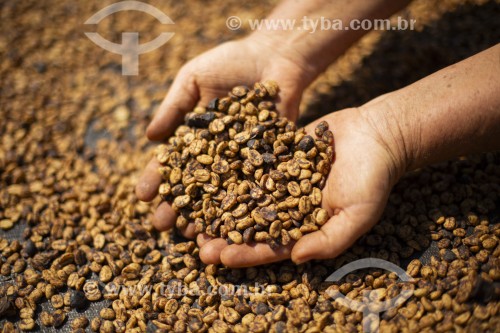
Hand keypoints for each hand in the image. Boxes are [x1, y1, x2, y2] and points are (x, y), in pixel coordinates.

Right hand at [136, 36, 315, 236]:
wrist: (274, 57)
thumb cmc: (229, 63)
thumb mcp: (194, 79)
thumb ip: (174, 107)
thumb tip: (148, 137)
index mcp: (194, 136)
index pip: (171, 161)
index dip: (157, 178)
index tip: (142, 196)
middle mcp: (216, 153)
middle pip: (194, 184)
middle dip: (177, 204)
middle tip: (162, 226)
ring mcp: (242, 159)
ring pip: (221, 192)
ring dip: (205, 213)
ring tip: (191, 233)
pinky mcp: (269, 160)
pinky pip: (254, 185)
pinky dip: (243, 203)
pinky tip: (232, 222)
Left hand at [198, 100, 405, 265]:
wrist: (376, 134)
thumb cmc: (372, 178)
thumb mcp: (356, 216)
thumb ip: (329, 240)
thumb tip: (295, 259)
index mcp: (303, 227)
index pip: (270, 247)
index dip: (245, 254)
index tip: (219, 258)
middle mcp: (287, 206)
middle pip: (249, 224)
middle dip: (223, 233)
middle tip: (194, 239)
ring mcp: (279, 180)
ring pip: (243, 195)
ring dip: (218, 203)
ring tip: (191, 209)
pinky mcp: (275, 154)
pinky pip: (249, 162)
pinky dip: (228, 167)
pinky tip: (204, 168)